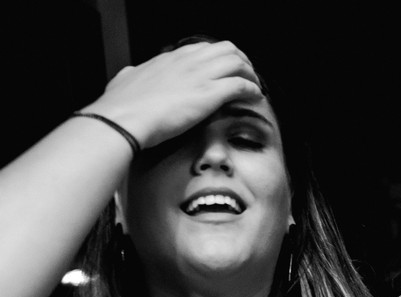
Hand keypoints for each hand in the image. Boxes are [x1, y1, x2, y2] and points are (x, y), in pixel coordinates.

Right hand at [81, 39, 263, 150]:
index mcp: (170, 59)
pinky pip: (241, 85)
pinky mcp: (209, 94)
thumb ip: (132, 75)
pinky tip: (255, 98)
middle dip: (241, 62)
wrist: (122, 119)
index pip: (204, 49)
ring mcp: (200, 76)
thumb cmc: (121, 106)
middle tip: (247, 77)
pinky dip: (252, 90)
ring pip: (238, 63)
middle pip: (226, 49)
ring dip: (251, 75)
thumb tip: (130, 74)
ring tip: (254, 87)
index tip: (225, 70)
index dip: (219, 59)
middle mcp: (187, 62)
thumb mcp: (124, 81)